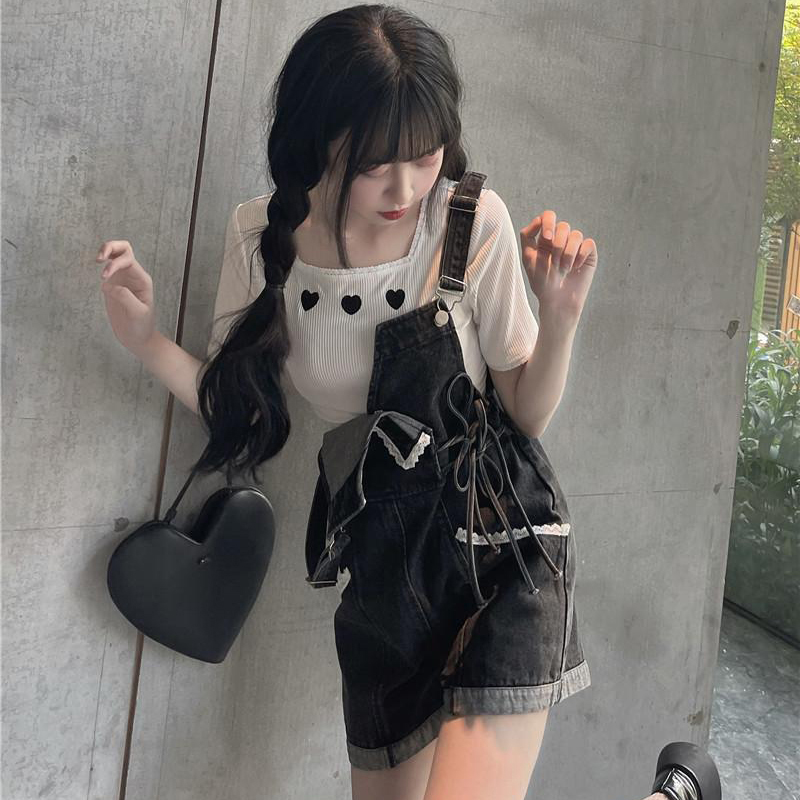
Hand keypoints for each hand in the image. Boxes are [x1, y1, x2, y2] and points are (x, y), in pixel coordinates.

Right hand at [96, 240, 156, 351]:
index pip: (128, 259)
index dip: (114, 263)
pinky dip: (101, 265)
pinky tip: (97, 273)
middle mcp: (133, 276)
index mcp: (142, 279)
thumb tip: (108, 285)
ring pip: (115, 255)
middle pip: (124, 249)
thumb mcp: (137, 313)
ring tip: (97, 260)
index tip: (103, 277)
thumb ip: (124, 297)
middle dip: (111, 247)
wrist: (138, 338)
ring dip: (105, 251)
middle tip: (99, 258)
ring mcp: (123, 280)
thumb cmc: (141, 326)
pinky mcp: (112, 287)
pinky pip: (107, 268)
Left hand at [520, 210, 597, 327]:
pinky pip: (588, 244)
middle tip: (554, 262)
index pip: (548, 216)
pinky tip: (575, 268)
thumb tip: (539, 219)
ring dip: (568, 254)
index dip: (548, 223)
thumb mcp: (528, 258)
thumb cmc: (541, 281)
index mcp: (546, 237)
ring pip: (576, 235)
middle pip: (563, 225)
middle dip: (558, 244)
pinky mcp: (588, 253)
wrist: (557, 300)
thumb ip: (527, 236)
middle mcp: (561, 238)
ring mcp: (576, 245)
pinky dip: (580, 256)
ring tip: (563, 269)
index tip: (546, 238)